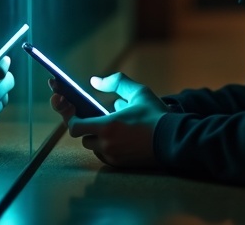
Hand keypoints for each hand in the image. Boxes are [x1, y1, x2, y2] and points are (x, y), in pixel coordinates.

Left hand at [51, 72, 166, 168]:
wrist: (174, 140)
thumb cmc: (156, 115)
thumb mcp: (138, 92)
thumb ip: (116, 82)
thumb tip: (94, 81)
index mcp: (107, 126)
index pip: (74, 126)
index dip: (70, 117)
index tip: (71, 109)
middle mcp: (106, 144)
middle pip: (84, 136)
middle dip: (88, 126)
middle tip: (95, 116)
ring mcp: (113, 156)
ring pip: (94, 146)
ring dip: (98, 136)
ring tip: (112, 125)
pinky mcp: (120, 164)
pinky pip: (106, 154)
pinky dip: (108, 145)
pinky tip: (120, 135)